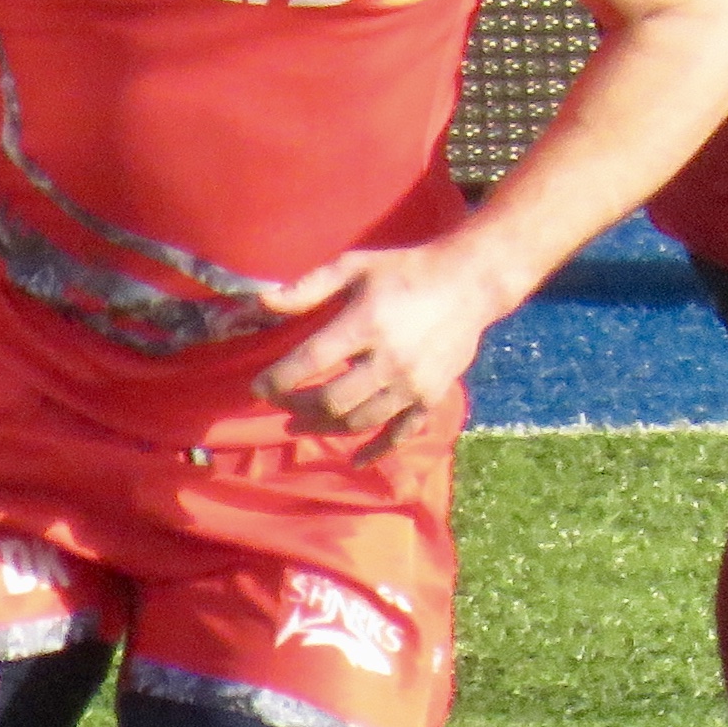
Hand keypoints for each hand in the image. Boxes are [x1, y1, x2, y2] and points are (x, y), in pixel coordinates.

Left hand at [252, 242, 499, 453]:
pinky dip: (376, 451)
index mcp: (367, 323)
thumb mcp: (353, 267)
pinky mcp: (431, 397)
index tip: (258, 388)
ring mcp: (413, 384)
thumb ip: (305, 289)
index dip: (279, 380)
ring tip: (301, 423)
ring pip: (360, 421)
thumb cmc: (403, 271)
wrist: (469, 283)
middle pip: (332, 400)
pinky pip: (400, 434)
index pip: (311, 362)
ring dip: (325, 427)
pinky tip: (356, 459)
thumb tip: (259, 302)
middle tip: (280, 404)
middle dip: (298, 406)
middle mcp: (390, 360)